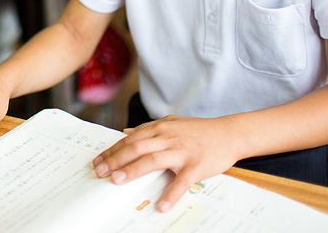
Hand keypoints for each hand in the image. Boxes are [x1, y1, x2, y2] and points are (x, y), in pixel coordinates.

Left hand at [92, 115, 239, 212]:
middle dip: (115, 160)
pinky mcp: (196, 165)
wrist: (229, 133)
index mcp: (161, 128)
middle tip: (100, 172)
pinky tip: (161, 206)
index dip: (112, 150)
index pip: (130, 139)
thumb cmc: (200, 130)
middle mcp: (168, 137)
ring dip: (133, 171)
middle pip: (136, 148)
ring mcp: (182, 151)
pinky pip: (181, 181)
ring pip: (153, 160)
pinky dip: (171, 194)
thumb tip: (126, 132)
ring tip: (117, 181)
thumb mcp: (172, 123)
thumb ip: (149, 128)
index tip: (98, 161)